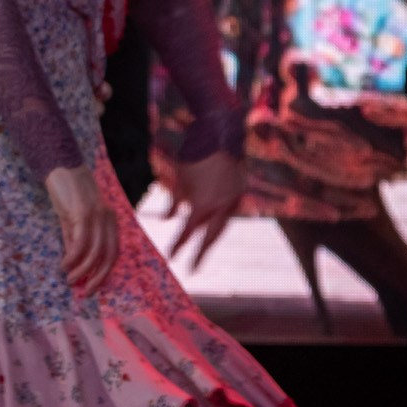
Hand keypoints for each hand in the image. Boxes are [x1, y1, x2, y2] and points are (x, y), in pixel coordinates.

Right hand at [45, 164, 121, 295]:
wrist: (59, 165)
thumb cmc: (66, 192)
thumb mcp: (72, 218)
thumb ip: (74, 238)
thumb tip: (74, 263)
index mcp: (109, 221)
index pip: (113, 253)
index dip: (104, 273)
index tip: (92, 287)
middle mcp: (108, 219)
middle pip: (109, 256)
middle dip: (98, 277)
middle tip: (85, 292)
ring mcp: (97, 215)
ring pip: (95, 252)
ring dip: (82, 270)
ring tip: (70, 279)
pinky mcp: (83, 212)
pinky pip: (81, 242)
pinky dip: (73, 257)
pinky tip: (64, 264)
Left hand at [165, 149, 243, 268]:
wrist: (219, 137)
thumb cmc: (193, 157)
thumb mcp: (179, 180)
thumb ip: (173, 202)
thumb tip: (166, 219)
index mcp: (202, 204)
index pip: (187, 231)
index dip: (178, 244)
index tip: (171, 257)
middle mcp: (220, 207)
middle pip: (209, 237)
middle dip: (199, 254)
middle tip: (191, 269)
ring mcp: (233, 201)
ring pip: (221, 226)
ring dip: (210, 239)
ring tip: (201, 253)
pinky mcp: (240, 194)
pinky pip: (228, 212)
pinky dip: (219, 221)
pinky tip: (212, 227)